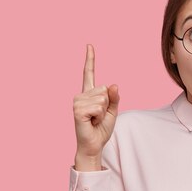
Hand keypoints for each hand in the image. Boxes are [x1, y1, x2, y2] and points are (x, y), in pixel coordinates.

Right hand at [73, 44, 119, 159]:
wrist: (94, 145)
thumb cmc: (101, 128)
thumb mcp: (112, 111)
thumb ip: (114, 97)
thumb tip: (113, 85)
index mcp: (89, 93)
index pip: (89, 73)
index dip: (90, 59)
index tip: (89, 45)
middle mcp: (81, 95)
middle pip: (104, 89)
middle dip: (107, 104)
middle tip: (98, 116)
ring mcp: (77, 101)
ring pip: (102, 98)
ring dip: (103, 111)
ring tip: (94, 119)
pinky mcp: (77, 110)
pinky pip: (98, 106)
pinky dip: (99, 116)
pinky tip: (91, 121)